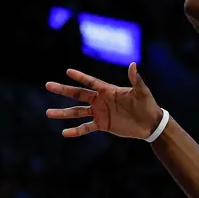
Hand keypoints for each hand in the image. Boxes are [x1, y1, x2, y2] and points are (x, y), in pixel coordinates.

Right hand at [46, 65, 163, 139]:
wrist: (150, 123)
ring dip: (63, 113)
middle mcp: (100, 100)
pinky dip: (75, 131)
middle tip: (48, 85)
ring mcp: (100, 112)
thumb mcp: (142, 92)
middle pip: (78, 94)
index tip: (67, 71)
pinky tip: (64, 133)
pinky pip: (86, 128)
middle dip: (63, 90)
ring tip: (48, 113)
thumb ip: (135, 80)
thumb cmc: (147, 104)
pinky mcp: (102, 125)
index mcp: (108, 90)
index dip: (80, 76)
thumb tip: (133, 64)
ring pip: (77, 112)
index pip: (91, 82)